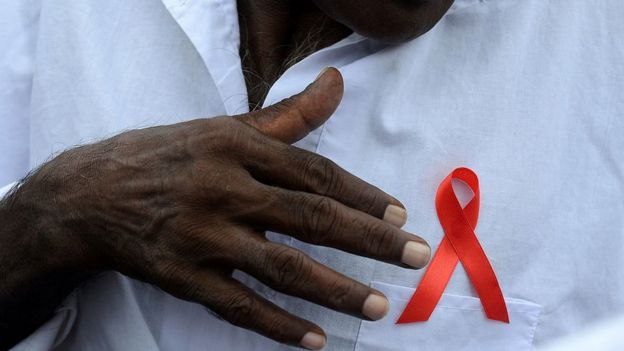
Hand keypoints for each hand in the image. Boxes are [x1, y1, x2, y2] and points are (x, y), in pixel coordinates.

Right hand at [21, 68, 430, 348]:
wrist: (88, 194)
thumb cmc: (166, 156)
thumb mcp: (222, 126)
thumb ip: (287, 115)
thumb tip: (337, 83)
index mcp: (235, 146)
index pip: (314, 173)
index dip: (362, 195)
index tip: (399, 216)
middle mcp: (221, 188)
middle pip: (310, 218)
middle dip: (370, 241)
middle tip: (415, 257)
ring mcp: (201, 235)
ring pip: (281, 268)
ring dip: (335, 290)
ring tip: (378, 306)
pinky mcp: (181, 275)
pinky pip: (238, 306)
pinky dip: (279, 326)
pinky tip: (316, 340)